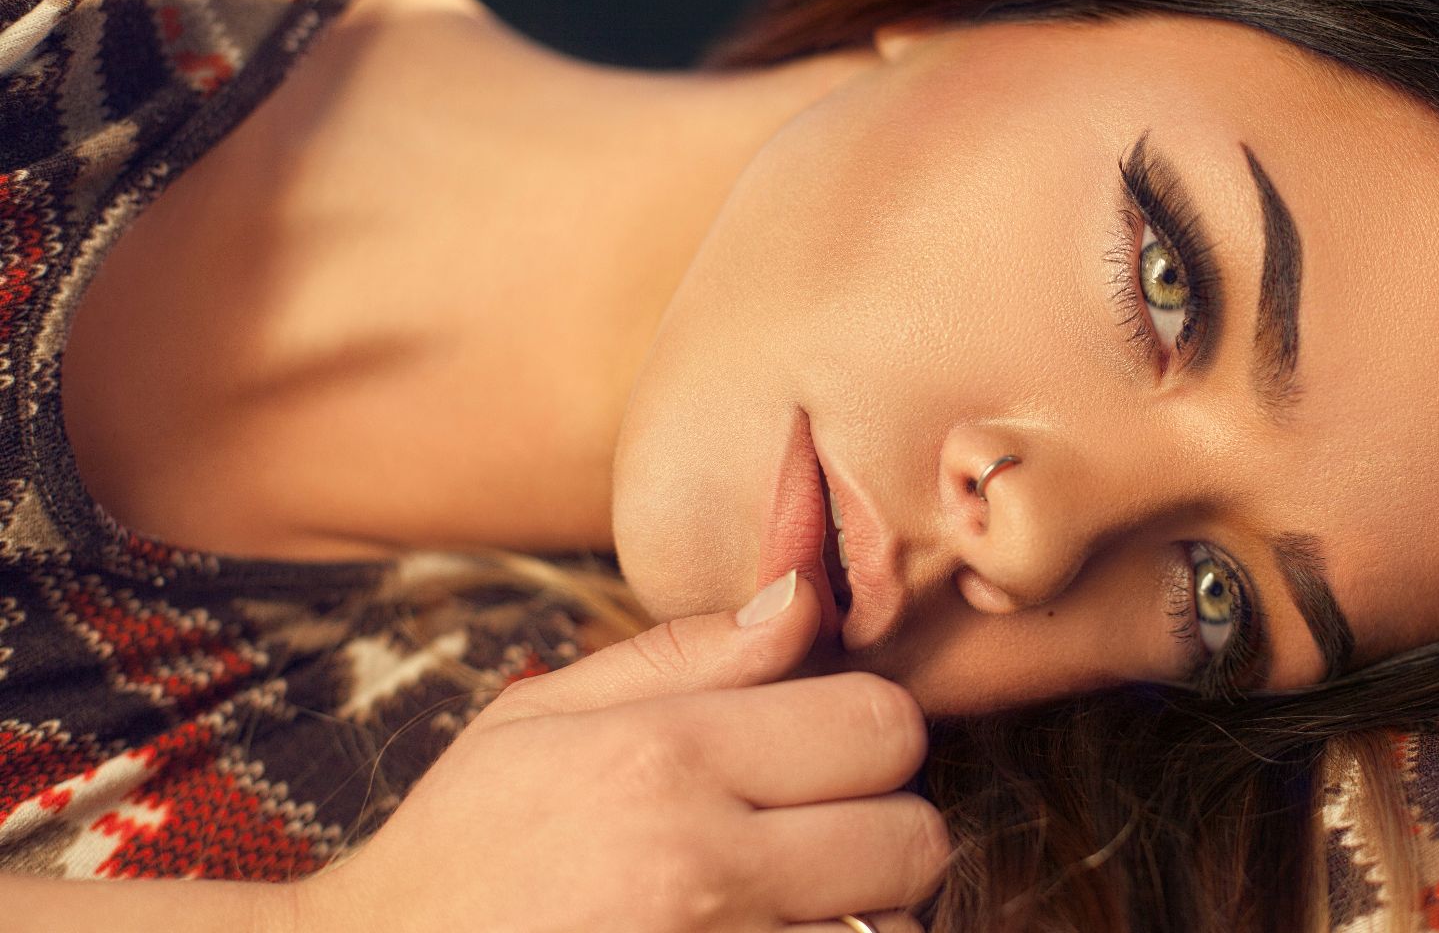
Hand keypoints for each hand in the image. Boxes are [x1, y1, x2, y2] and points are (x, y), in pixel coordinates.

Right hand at [292, 572, 948, 932]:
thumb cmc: (464, 846)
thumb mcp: (540, 715)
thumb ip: (687, 653)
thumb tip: (805, 596)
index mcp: (666, 759)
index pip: (883, 726)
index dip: (872, 734)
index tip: (828, 753)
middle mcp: (705, 867)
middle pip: (916, 838)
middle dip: (886, 829)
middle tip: (819, 834)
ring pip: (898, 931)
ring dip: (865, 916)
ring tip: (790, 902)